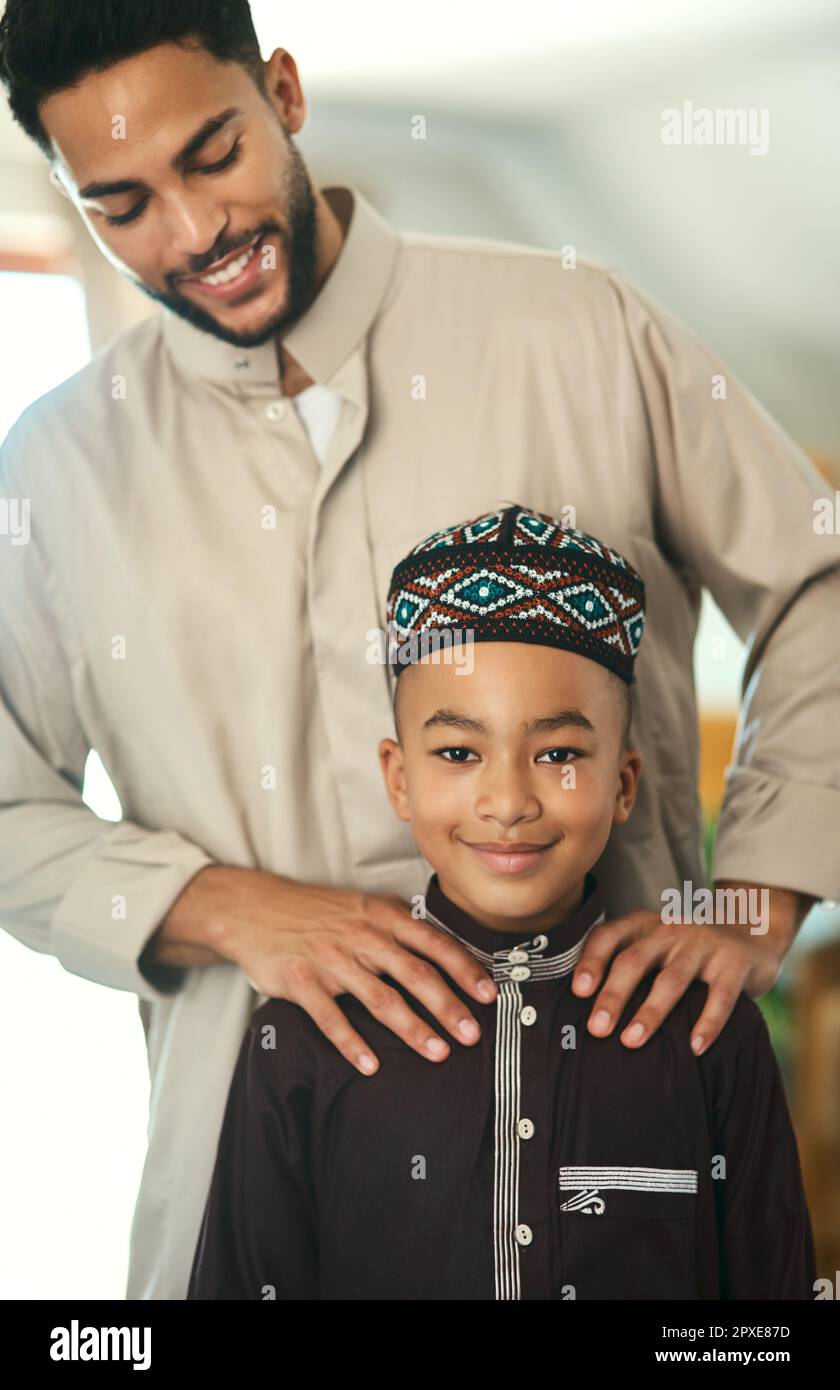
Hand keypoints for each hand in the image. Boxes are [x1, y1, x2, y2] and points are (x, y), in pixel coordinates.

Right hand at [158, 866, 497, 1074]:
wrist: (255, 909)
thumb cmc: (317, 913)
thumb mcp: (362, 908)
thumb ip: (399, 929)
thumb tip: (445, 952)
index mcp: (382, 917)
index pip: (434, 943)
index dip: (464, 970)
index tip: (488, 995)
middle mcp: (362, 936)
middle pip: (415, 974)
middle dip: (448, 1006)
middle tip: (472, 1035)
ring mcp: (331, 959)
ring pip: (379, 998)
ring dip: (412, 1028)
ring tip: (437, 1054)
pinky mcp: (300, 981)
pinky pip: (330, 1017)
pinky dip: (351, 1043)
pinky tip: (370, 1065)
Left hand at [570, 882, 813, 1054]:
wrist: (749, 931)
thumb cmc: (685, 950)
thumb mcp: (653, 945)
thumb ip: (624, 963)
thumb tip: (581, 1008)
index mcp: (643, 925)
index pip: (609, 937)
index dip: (591, 962)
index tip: (578, 991)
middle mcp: (670, 929)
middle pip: (635, 961)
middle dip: (613, 995)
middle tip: (596, 1028)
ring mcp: (703, 944)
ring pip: (672, 979)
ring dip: (650, 1012)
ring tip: (631, 1041)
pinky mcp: (734, 963)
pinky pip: (720, 996)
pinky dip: (708, 1023)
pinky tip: (694, 1048)